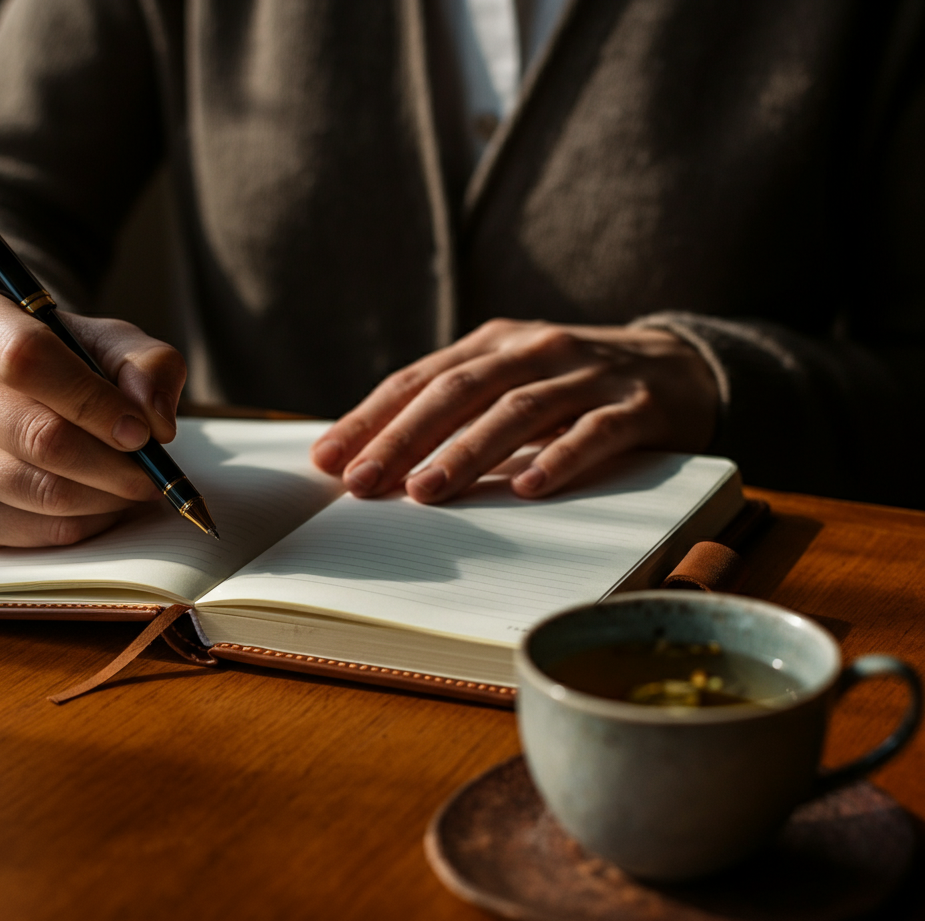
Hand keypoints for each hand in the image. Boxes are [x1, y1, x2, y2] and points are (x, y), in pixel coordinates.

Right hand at [0, 289, 186, 547]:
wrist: (31, 397)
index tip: (140, 431)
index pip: (26, 358)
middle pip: (35, 434)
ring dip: (103, 498)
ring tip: (135, 488)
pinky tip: (104, 507)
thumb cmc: (75, 364)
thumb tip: (152, 419)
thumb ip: (147, 367)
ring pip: (35, 489)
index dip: (93, 401)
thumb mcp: (117, 345)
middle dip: (111, 463)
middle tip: (151, 473)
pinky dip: (83, 524)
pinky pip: (29, 529)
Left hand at [311, 318, 717, 501]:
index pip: (420, 379)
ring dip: (468, 451)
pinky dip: (559, 458)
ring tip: (426, 491)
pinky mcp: (635, 406)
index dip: (371, 418)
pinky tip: (528, 489)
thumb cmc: (575, 385)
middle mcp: (535, 349)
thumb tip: (379, 455)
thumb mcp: (513, 380)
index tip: (328, 459)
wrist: (680, 367)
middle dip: (403, 437)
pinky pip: (594, 433)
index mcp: (495, 342)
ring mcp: (587, 374)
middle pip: (459, 391)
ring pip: (518, 410)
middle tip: (362, 482)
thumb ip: (460, 406)